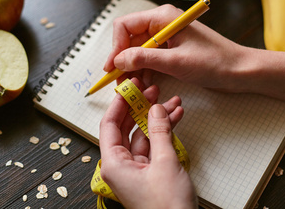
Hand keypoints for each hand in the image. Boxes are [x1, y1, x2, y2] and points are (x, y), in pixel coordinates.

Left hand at [99, 78, 196, 208]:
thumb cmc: (167, 208)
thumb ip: (160, 132)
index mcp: (113, 164)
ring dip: (157, 118)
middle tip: (151, 89)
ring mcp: (136, 168)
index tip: (129, 87)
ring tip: (171, 101)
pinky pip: (154, 145)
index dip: (119, 103)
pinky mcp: (150, 172)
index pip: (109, 125)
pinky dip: (164, 132)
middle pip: (126, 127)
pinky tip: (175, 117)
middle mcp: (121, 165)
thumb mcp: (165, 163)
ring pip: (143, 134)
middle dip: (140, 107)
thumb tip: (155, 108)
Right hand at [103, 4, 244, 91]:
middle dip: (122, 60)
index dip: (115, 46)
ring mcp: (166, 38)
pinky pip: (149, 59)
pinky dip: (144, 71)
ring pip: (138, 51)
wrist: (239, 71)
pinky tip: (144, 85)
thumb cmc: (214, 62)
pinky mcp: (171, 50)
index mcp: (163, 17)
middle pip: (129, 39)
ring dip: (132, 68)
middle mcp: (162, 24)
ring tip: (131, 87)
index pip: (125, 25)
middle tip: (119, 82)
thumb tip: (118, 60)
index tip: (112, 67)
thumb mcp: (176, 62)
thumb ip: (144, 59)